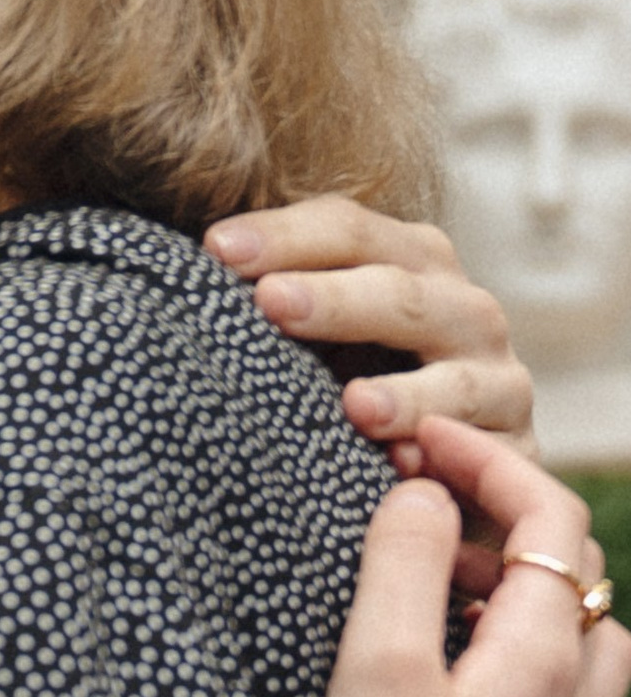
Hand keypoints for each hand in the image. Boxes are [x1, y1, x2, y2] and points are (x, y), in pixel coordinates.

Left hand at [205, 197, 532, 470]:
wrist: (442, 461)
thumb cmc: (350, 376)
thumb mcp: (316, 327)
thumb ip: (271, 291)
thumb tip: (179, 263)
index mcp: (408, 258)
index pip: (346, 229)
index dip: (283, 235)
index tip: (216, 249)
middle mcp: (462, 308)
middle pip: (399, 293)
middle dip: (334, 298)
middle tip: (271, 302)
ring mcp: (498, 379)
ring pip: (457, 380)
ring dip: (405, 394)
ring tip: (353, 405)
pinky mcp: (519, 451)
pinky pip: (489, 458)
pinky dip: (449, 462)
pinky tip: (404, 467)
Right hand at [312, 419, 628, 696]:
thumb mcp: (376, 664)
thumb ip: (400, 564)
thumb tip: (420, 493)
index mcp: (541, 649)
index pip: (550, 515)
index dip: (486, 457)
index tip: (414, 435)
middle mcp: (570, 689)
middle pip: (570, 564)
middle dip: (493, 508)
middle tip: (407, 497)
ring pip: (569, 625)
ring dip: (505, 577)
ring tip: (426, 575)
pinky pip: (547, 677)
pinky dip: (503, 636)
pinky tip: (441, 661)